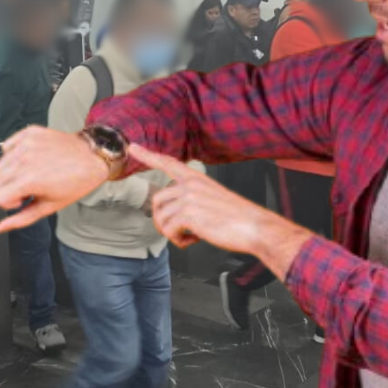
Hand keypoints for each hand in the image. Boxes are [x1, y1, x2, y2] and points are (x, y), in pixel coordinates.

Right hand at [0, 126, 108, 232]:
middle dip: (10, 188)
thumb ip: (21, 219)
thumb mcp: (49, 206)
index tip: (23, 199)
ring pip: (0, 164)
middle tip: (31, 186)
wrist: (92, 157)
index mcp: (29, 180)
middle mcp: (24, 160)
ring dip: (13, 171)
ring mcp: (26, 144)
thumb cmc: (77, 182)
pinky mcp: (29, 133)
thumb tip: (1, 227)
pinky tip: (32, 158)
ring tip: (33, 171)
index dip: (9, 202)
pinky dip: (15, 153)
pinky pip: (8, 145)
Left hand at [132, 144, 311, 278]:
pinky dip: (178, 240)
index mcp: (197, 178)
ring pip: (160, 217)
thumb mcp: (213, 198)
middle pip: (157, 200)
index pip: (168, 162)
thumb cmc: (238, 217)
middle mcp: (190, 185)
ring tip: (190, 236)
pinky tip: (193, 240)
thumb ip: (193, 198)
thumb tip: (178, 213)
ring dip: (171, 232)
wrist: (254, 227)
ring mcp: (189, 198)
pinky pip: (169, 230)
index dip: (149, 154)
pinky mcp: (189, 214)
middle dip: (163, 220)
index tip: (133, 147)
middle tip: (181, 231)